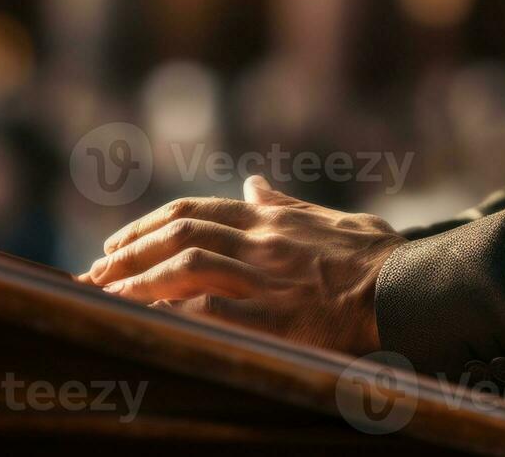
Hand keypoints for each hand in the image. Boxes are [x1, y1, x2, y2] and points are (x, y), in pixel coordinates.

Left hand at [77, 175, 405, 354]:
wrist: (410, 289)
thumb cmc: (378, 258)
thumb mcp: (329, 219)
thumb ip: (284, 204)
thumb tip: (254, 182)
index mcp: (270, 220)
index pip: (193, 213)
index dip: (148, 226)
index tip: (116, 242)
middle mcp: (260, 242)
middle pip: (178, 235)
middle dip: (129, 252)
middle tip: (94, 270)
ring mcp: (264, 278)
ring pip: (184, 266)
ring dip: (137, 280)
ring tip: (106, 296)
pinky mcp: (272, 316)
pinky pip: (208, 309)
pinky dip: (171, 312)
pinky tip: (145, 322)